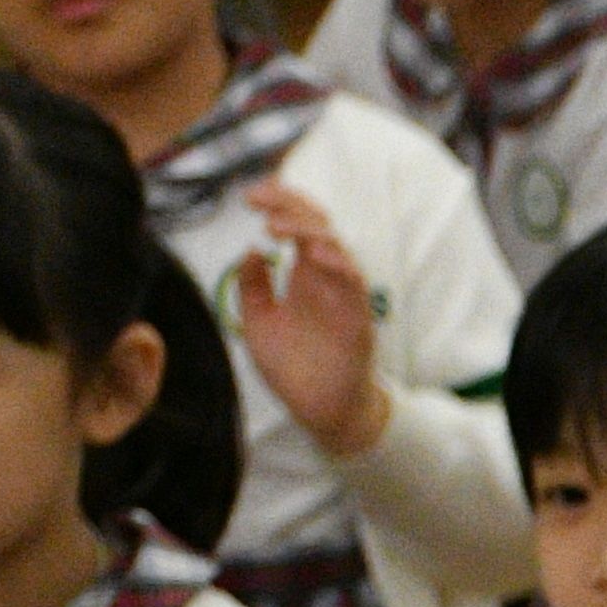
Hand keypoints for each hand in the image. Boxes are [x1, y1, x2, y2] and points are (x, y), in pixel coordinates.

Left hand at [227, 183, 392, 457]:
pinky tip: (314, 255)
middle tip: (257, 199)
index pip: (296, 226)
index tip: (249, 196)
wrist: (318, 411)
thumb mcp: (257, 322)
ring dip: (306, 231)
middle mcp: (324, 280)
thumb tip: (251, 251)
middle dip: (288, 205)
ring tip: (274, 229)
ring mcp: (343, 296)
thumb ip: (253, 287)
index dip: (278, 203)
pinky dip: (337, 263)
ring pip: (335, 246)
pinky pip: (354, 282)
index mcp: (303, 277)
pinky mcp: (357, 318)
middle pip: (316, 225)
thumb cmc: (292, 370)